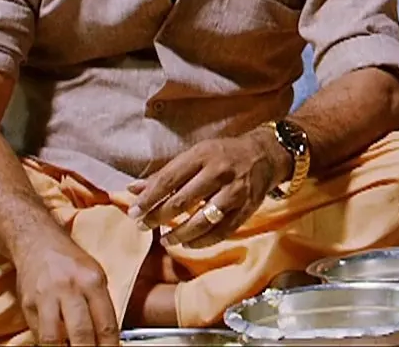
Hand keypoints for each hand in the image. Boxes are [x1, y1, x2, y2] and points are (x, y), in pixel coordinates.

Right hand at [11, 234, 119, 345]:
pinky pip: (39, 333)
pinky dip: (49, 345)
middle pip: (81, 333)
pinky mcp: (28, 305)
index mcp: (92, 281)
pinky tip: (59, 346)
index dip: (109, 346)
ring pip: (55, 338)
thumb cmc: (71, 263)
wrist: (37, 243)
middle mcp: (69, 289)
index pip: (105, 324)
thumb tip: (108, 338)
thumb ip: (100, 306)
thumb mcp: (95, 276)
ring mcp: (46, 298)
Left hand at [126, 130, 287, 248]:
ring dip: (179, 234)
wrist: (266, 155)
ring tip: (165, 240)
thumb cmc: (223, 154)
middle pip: (182, 201)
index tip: (133, 212)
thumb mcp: (195, 155)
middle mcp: (219, 172)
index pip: (169, 179)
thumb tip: (132, 189)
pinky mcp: (246, 208)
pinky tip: (188, 244)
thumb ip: (165, 174)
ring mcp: (235, 192)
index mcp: (203, 155)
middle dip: (158, 217)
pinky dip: (202, 241)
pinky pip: (221, 231)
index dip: (148, 198)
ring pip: (202, 220)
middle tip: (143, 226)